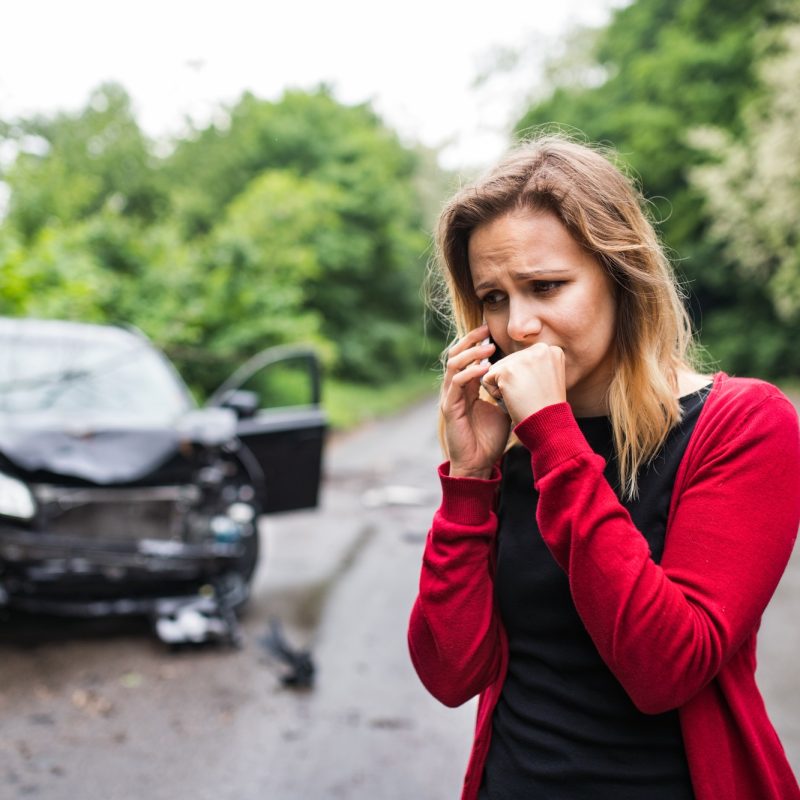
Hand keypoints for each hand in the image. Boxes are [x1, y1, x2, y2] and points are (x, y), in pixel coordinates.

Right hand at [441, 324, 511, 477]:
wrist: (479, 463)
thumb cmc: (490, 438)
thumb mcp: (504, 408)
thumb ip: (507, 391)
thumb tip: (526, 375)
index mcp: (466, 387)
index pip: (466, 357)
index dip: (476, 342)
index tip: (490, 330)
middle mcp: (455, 389)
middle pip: (456, 354)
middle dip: (470, 340)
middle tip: (486, 329)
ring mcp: (450, 397)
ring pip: (454, 365)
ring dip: (471, 354)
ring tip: (488, 348)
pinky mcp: (449, 407)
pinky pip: (456, 383)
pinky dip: (470, 373)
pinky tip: (484, 369)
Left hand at [481, 342, 566, 425]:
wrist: (548, 424)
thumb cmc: (546, 408)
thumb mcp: (547, 378)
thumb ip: (532, 365)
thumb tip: (507, 363)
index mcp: (550, 350)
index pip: (522, 360)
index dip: (526, 379)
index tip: (539, 391)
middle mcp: (539, 348)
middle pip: (508, 362)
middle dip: (513, 382)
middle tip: (530, 396)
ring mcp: (522, 358)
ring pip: (497, 369)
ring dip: (504, 386)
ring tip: (523, 397)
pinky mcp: (506, 369)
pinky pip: (487, 379)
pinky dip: (495, 393)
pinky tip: (513, 399)